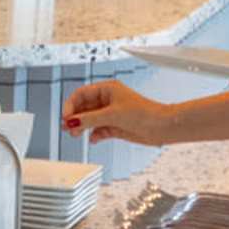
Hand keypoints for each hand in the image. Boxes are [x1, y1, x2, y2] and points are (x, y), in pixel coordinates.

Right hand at [64, 81, 183, 147]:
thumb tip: (71, 122)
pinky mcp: (115, 126)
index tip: (66, 117)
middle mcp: (108, 100)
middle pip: (83, 107)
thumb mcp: (112, 115)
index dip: (71, 105)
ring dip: (82, 127)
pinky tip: (93, 139)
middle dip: (75, 118)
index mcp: (107, 89)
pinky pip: (98, 130)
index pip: (81, 94)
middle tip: (68, 128)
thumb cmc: (145, 114)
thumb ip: (89, 119)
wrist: (162, 127)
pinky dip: (94, 134)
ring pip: (89, 119)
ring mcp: (111, 114)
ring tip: (77, 135)